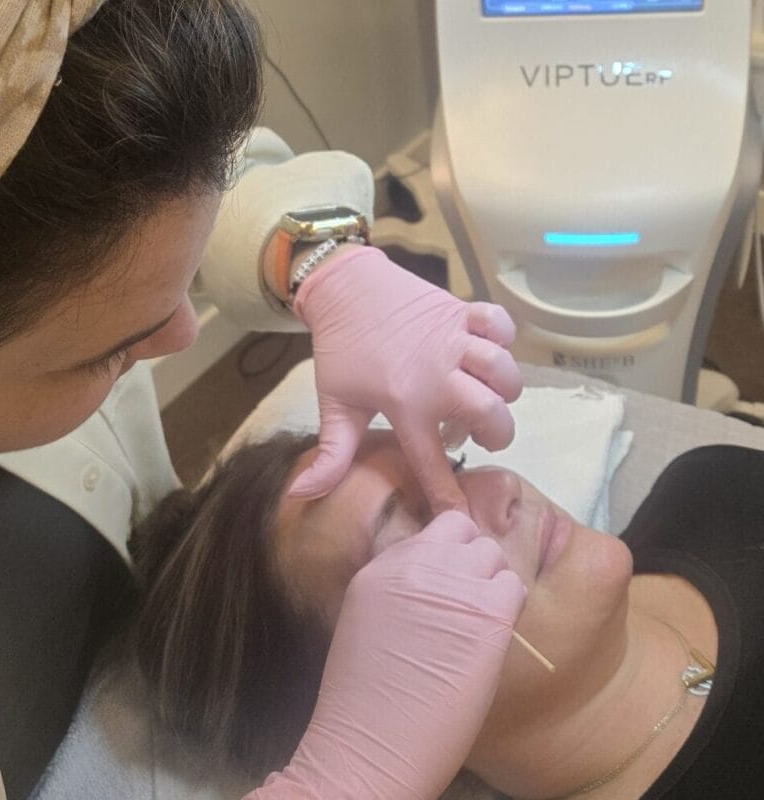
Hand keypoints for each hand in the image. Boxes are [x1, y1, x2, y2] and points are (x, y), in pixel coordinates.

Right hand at [247, 511, 525, 799]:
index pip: (429, 530)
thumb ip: (398, 589)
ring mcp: (450, 584)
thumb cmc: (364, 705)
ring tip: (480, 623)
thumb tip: (435, 583)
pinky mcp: (485, 613)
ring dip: (492, 581)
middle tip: (468, 601)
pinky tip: (494, 638)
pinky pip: (513, 587)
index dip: (445, 555)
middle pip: (463, 530)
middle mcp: (414, 563)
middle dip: (470, 560)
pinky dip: (510, 607)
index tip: (447, 583)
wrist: (368, 748)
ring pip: (492, 553)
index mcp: (379, 567)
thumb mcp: (367, 622)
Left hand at [292, 246, 522, 512]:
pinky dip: (503, 337)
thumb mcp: (334, 404)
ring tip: (486, 394)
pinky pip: (500, 323)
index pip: (434, 463)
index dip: (449, 495)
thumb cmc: (341, 350)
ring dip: (503, 390)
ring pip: (504, 372)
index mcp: (405, 404)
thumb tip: (300, 497)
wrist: (344, 288)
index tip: (462, 515)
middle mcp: (437, 374)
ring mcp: (454, 340)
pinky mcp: (462, 311)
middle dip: (495, 435)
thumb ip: (331, 454)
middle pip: (492, 415)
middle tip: (478, 434)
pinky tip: (487, 349)